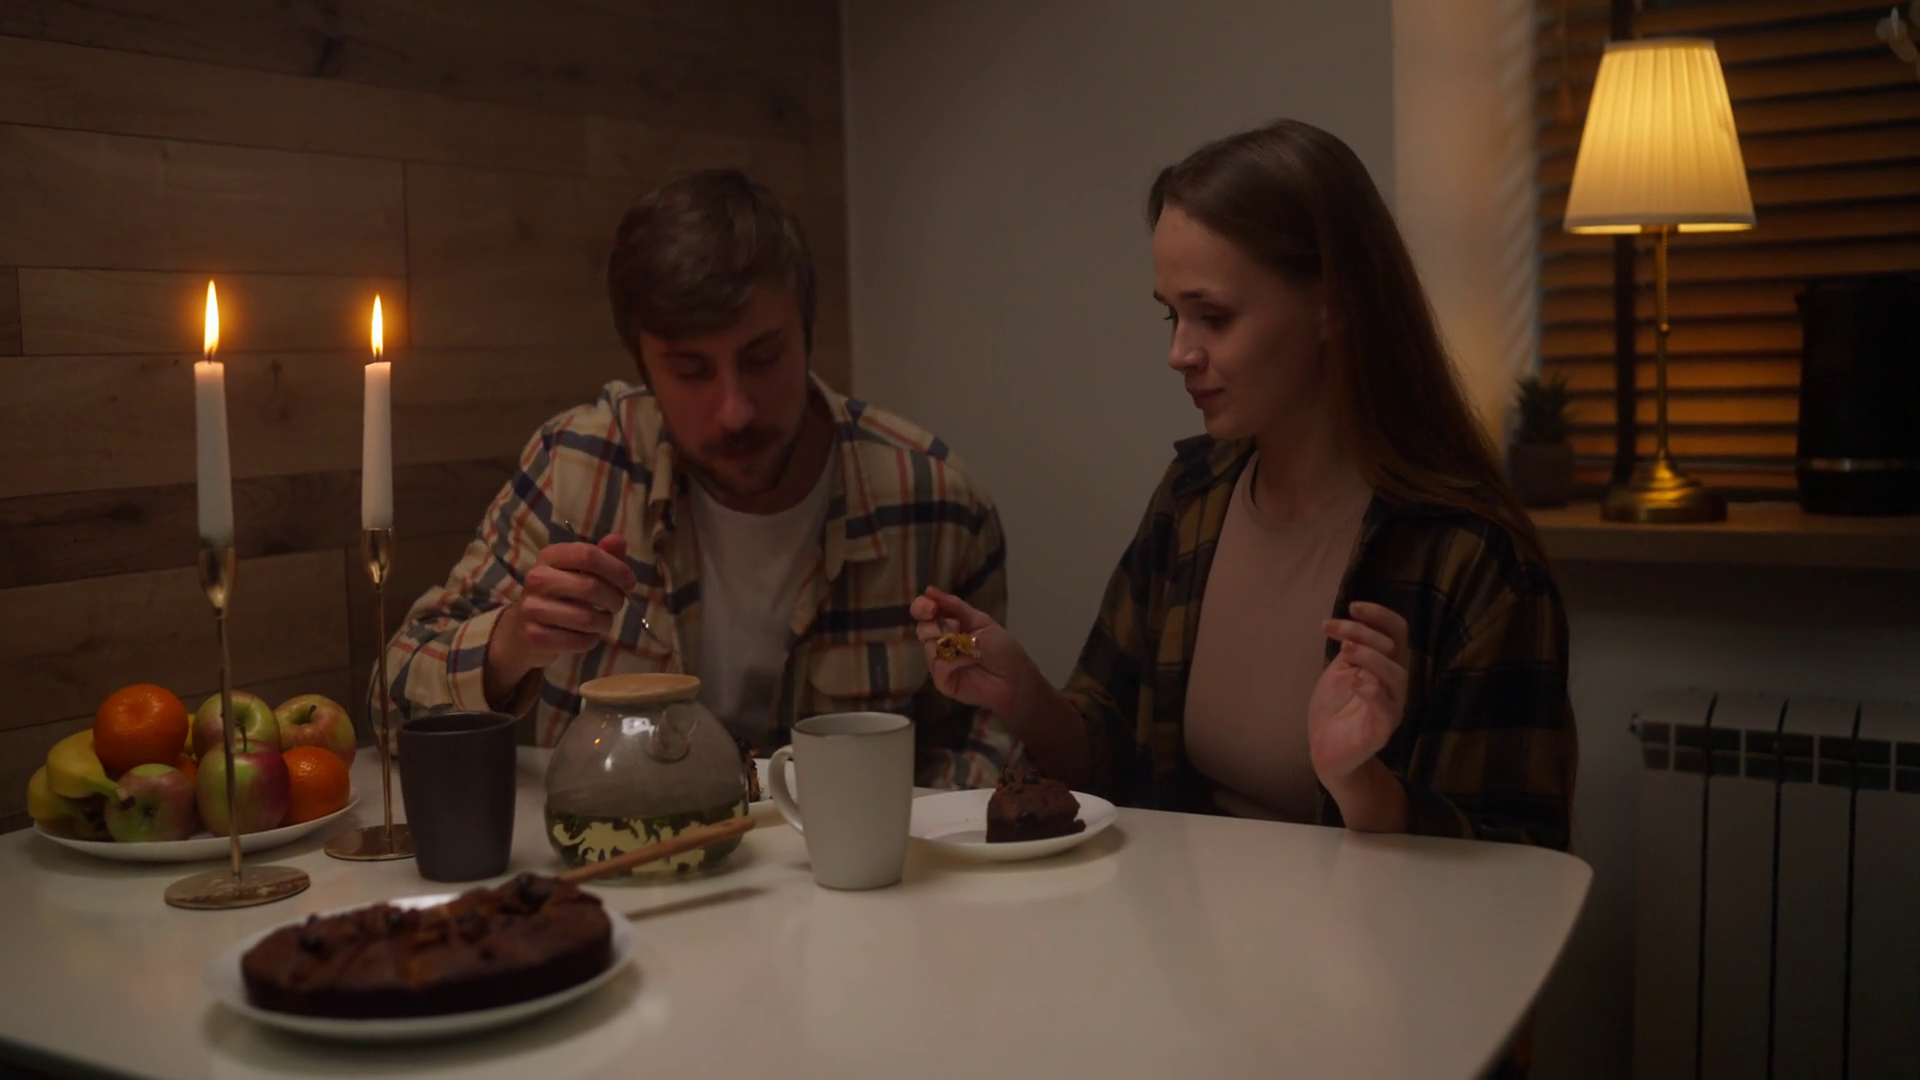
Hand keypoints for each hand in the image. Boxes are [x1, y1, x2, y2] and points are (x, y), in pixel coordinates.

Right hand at [490, 533, 637, 679]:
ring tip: (602, 622)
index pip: (588, 555)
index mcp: (550, 556)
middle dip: (615, 599)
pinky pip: (578, 641)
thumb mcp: (579, 573)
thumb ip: (601, 556)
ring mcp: (531, 608)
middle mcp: (537, 579)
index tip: (630, 582)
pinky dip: (590, 641)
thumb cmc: (560, 596)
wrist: (523, 631)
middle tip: (616, 606)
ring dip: (604, 623)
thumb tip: (618, 540)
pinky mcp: (533, 636)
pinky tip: (586, 637)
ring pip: (587, 618)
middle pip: (591, 587)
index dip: (617, 569)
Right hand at [909, 587, 1032, 717]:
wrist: (1015, 678)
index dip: (922, 607)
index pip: (925, 613)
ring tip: (971, 647)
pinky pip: (938, 665)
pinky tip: (969, 662)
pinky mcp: (942, 680)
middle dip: (935, 625)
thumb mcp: (980, 621)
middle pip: (923, 628)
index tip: (930, 606)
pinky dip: (954, 660)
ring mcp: (940, 663)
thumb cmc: (1002, 648)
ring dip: (950, 642)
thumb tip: (928, 590)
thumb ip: (954, 606)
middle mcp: (941, 643)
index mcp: (949, 625)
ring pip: (929, 646)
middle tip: (955, 627)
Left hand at [1307, 601, 1410, 786]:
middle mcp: (1394, 684)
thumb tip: (1351, 625)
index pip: (1397, 632)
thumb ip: (1350, 649)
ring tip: (1346, 651)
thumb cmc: (1335, 708)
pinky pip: (1388, 710)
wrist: (1325, 750)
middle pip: (1394, 649)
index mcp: (1385, 665)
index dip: (1379, 615)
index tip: (1352, 606)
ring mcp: (1391, 707)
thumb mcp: (1339, 670)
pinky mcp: (1382, 730)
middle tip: (1335, 631)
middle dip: (1363, 633)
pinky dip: (1373, 692)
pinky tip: (1355, 681)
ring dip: (1371, 658)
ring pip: (1397, 676)